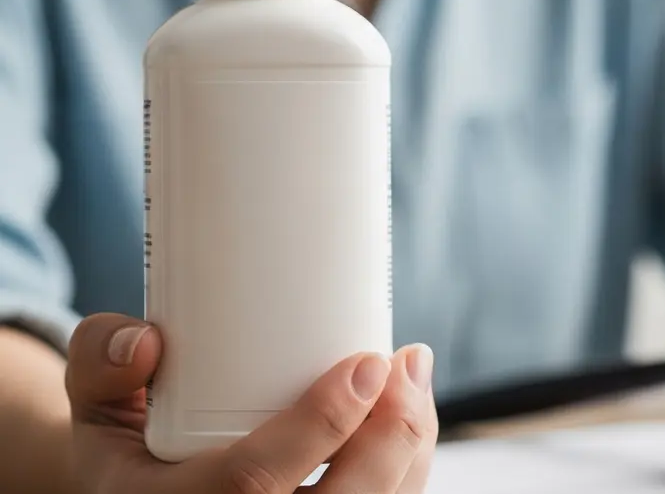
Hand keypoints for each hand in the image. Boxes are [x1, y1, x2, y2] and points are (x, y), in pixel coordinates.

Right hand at [66, 313, 437, 492]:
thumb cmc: (130, 453)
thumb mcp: (96, 412)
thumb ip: (101, 364)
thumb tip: (149, 339)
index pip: (252, 483)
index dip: (321, 427)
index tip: (365, 363)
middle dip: (390, 439)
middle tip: (404, 365)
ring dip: (410, 449)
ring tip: (413, 377)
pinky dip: (409, 467)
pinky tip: (411, 413)